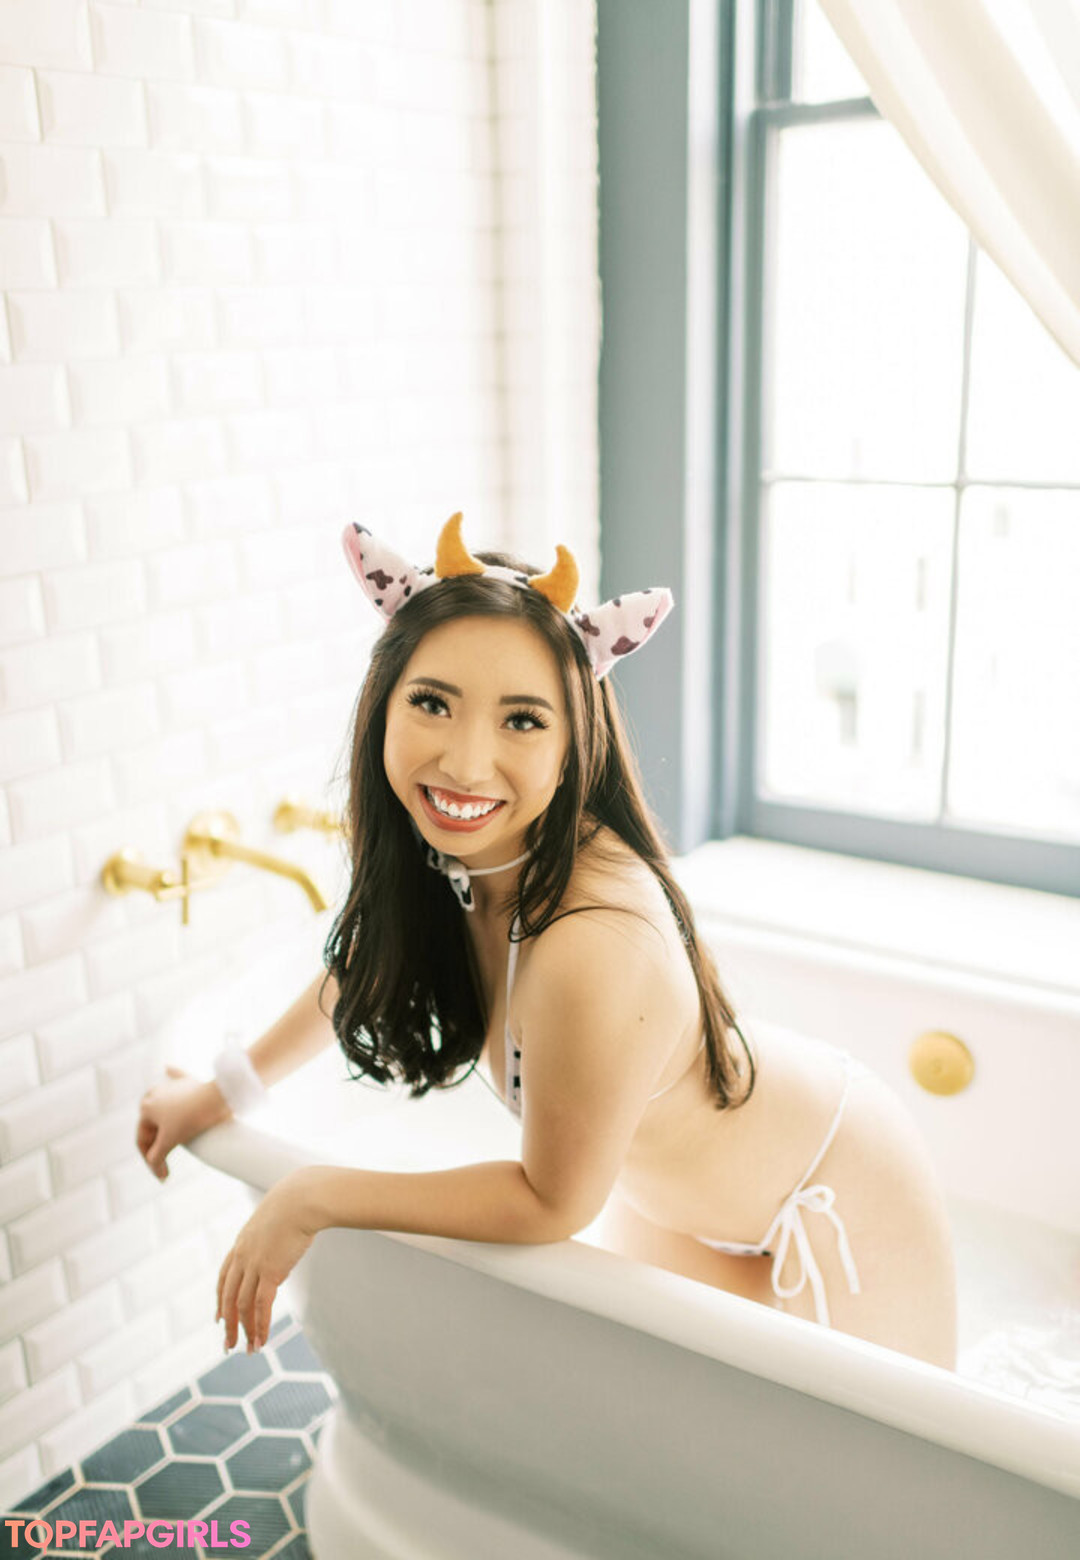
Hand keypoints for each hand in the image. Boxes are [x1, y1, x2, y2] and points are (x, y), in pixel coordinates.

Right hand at [136, 1065, 230, 1180]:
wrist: (219, 1097)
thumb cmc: (193, 1118)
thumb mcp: (171, 1141)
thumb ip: (157, 1156)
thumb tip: (154, 1165)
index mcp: (146, 1107)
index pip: (143, 1140)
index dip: (151, 1161)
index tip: (163, 1176)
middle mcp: (154, 1094)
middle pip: (152, 1126)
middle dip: (157, 1144)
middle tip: (165, 1162)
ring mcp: (171, 1086)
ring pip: (163, 1107)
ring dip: (162, 1122)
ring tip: (167, 1139)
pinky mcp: (188, 1081)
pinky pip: (177, 1077)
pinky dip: (172, 1074)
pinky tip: (166, 1068)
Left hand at [216, 1169, 320, 1352]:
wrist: (302, 1198)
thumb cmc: (295, 1203)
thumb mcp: (275, 1221)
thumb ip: (271, 1239)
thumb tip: (281, 1249)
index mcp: (241, 1244)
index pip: (224, 1278)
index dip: (220, 1300)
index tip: (219, 1317)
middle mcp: (243, 1257)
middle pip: (228, 1297)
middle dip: (228, 1324)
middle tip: (228, 1344)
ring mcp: (255, 1265)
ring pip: (242, 1306)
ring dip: (245, 1331)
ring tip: (249, 1349)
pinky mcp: (271, 1272)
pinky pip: (261, 1306)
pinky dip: (261, 1326)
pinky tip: (262, 1340)